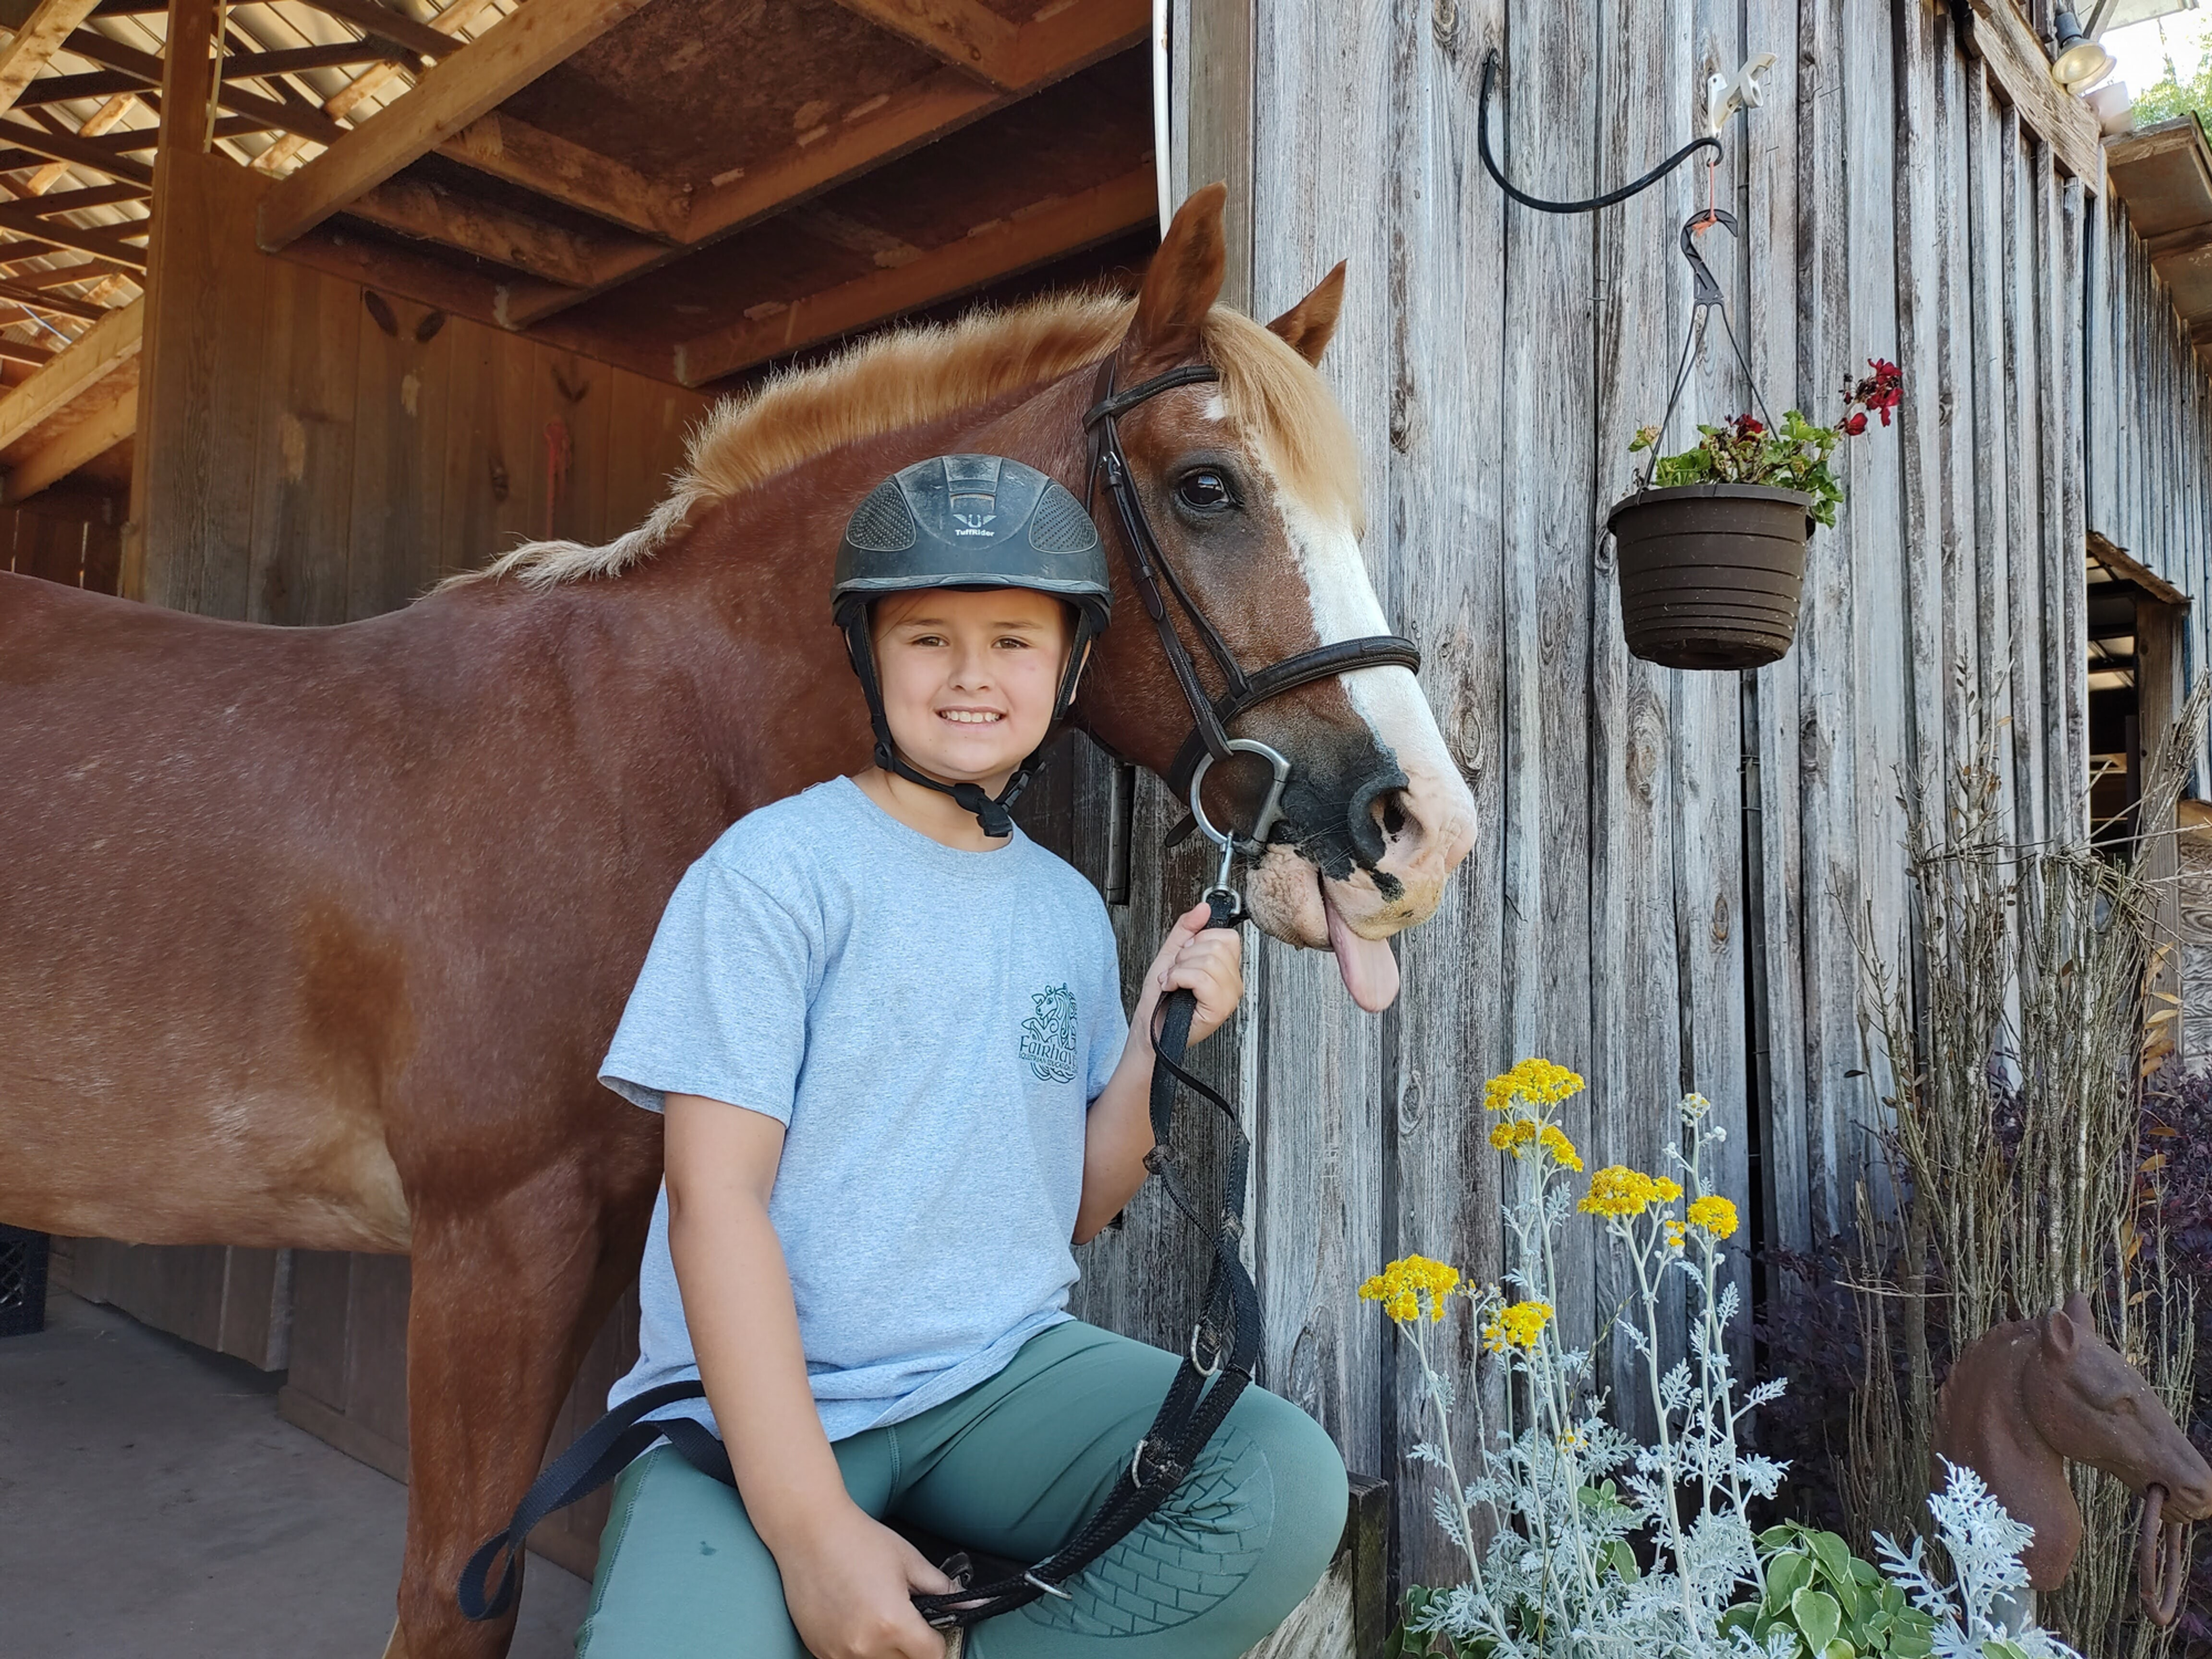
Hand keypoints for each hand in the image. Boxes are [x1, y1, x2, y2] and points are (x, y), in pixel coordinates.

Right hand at [772, 1500, 951, 1658]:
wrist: (809, 1532)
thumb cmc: (859, 1540)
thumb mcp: (909, 1561)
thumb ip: (942, 1589)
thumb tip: (968, 1603)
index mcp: (893, 1624)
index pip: (933, 1656)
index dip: (938, 1642)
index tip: (933, 1630)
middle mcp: (865, 1646)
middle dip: (912, 1646)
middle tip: (904, 1619)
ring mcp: (838, 1652)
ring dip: (885, 1650)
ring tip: (877, 1617)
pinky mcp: (819, 1650)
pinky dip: (858, 1650)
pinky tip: (855, 1620)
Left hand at [1141, 903, 1243, 1046]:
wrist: (1149, 1027)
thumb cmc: (1160, 998)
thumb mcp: (1171, 953)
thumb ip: (1187, 928)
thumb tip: (1204, 907)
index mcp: (1226, 969)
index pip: (1228, 937)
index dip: (1199, 941)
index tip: (1185, 957)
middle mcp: (1232, 983)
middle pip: (1217, 946)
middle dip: (1186, 955)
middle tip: (1177, 972)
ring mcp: (1228, 997)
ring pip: (1209, 960)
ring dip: (1180, 969)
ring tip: (1174, 982)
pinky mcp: (1218, 1009)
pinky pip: (1201, 978)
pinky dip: (1179, 978)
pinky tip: (1174, 989)